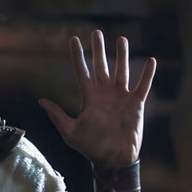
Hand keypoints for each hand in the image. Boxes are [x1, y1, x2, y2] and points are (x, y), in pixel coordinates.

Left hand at [39, 30, 156, 167]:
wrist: (112, 159)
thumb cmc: (90, 147)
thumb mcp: (70, 132)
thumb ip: (57, 115)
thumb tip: (41, 101)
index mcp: (89, 98)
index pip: (82, 71)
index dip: (78, 56)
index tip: (73, 39)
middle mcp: (105, 94)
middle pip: (101, 66)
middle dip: (99, 49)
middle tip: (97, 32)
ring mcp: (121, 97)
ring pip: (121, 71)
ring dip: (122, 55)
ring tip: (122, 39)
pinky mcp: (135, 104)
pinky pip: (142, 85)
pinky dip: (147, 74)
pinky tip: (150, 60)